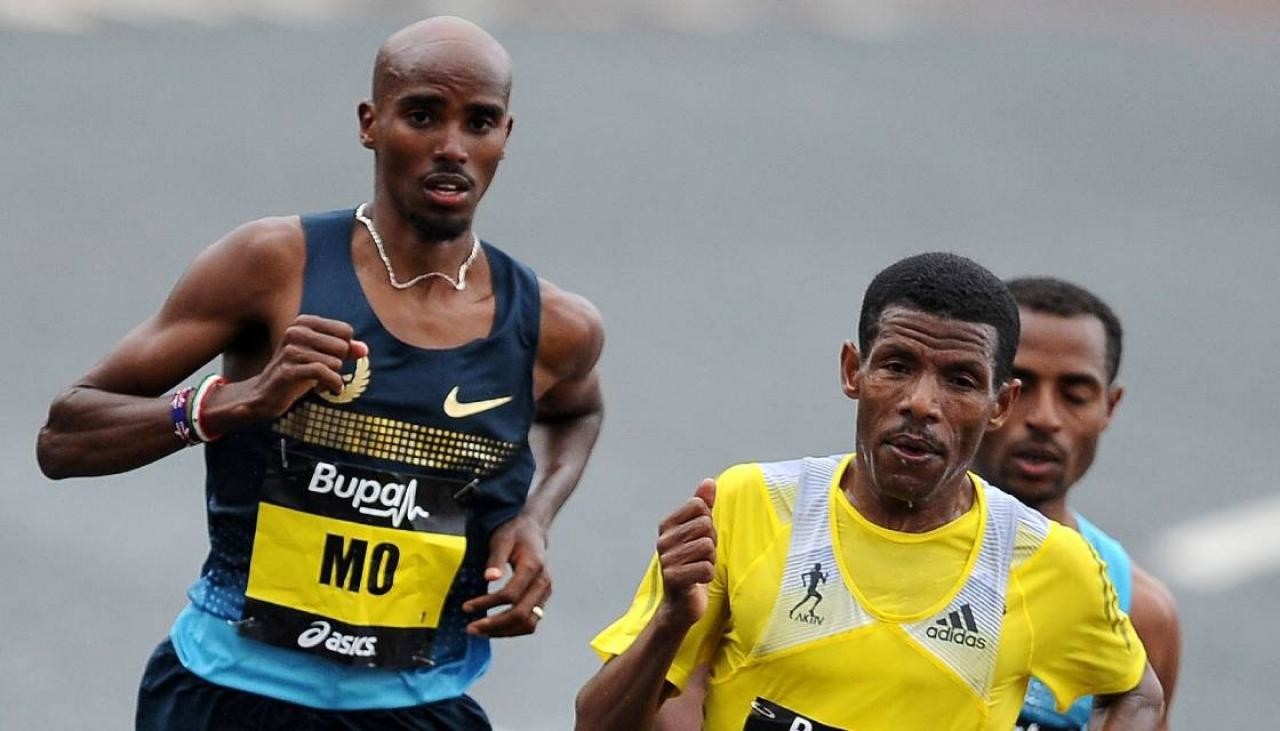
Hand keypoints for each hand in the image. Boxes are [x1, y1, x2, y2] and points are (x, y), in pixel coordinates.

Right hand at [207, 315, 366, 428]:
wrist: (265, 393)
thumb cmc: (298, 372)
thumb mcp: (323, 357)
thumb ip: (345, 350)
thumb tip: (364, 349)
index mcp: (304, 322)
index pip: (345, 331)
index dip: (345, 349)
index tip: (332, 360)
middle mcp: (296, 331)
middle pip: (342, 346)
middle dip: (338, 364)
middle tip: (325, 373)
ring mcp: (290, 350)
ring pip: (334, 361)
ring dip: (334, 377)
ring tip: (322, 382)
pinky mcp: (288, 369)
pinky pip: (324, 373)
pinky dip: (332, 384)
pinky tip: (327, 390)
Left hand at [462, 514, 551, 636]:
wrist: (533, 531)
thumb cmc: (516, 534)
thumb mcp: (502, 540)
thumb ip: (496, 560)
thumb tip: (489, 578)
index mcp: (533, 567)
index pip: (511, 595)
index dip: (488, 604)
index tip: (467, 607)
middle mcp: (542, 583)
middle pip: (521, 614)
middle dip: (495, 625)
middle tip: (471, 628)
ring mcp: (544, 593)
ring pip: (528, 624)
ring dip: (504, 632)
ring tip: (481, 632)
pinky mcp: (542, 599)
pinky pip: (530, 622)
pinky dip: (512, 629)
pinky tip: (494, 628)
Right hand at [656, 479, 716, 627]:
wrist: (681, 603)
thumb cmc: (692, 564)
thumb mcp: (699, 532)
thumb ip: (703, 506)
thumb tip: (708, 481)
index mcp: (667, 525)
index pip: (699, 507)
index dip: (708, 524)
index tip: (700, 539)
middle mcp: (663, 540)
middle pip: (706, 527)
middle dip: (711, 543)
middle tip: (701, 557)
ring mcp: (666, 559)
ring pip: (707, 548)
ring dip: (710, 560)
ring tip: (698, 568)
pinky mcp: (673, 578)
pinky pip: (706, 568)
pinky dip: (708, 575)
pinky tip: (698, 580)